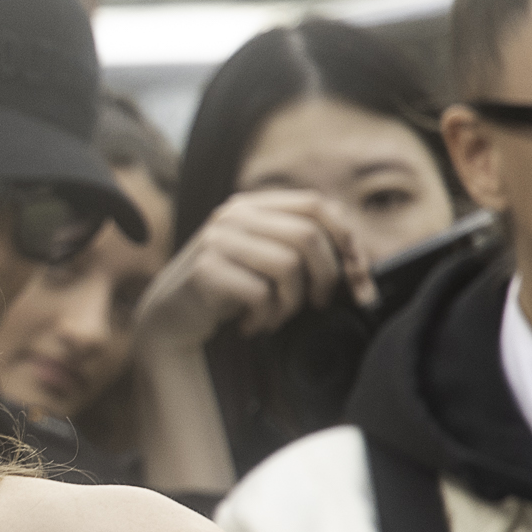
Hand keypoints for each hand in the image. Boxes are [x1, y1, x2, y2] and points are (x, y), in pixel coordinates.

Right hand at [132, 188, 374, 351]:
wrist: (172, 317)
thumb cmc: (230, 290)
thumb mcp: (264, 257)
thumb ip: (300, 244)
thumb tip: (360, 261)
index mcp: (253, 205)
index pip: (317, 205)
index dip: (347, 239)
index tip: (358, 276)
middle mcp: (232, 216)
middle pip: (308, 236)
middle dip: (327, 277)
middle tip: (320, 304)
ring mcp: (216, 241)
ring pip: (289, 265)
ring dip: (293, 303)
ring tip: (277, 316)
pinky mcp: (205, 271)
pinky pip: (261, 294)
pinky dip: (265, 318)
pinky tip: (251, 325)